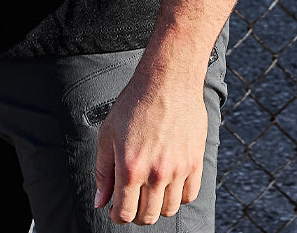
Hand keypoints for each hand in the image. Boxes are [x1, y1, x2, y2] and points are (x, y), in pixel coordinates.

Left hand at [93, 61, 208, 224]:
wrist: (167, 80)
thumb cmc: (134, 104)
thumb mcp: (108, 134)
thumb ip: (103, 171)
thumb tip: (100, 202)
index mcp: (130, 167)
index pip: (125, 213)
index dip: (118, 215)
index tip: (117, 209)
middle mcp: (155, 173)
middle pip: (148, 216)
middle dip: (136, 214)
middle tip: (133, 200)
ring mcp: (178, 169)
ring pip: (169, 210)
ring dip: (157, 206)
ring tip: (150, 190)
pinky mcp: (195, 162)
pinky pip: (189, 195)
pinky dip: (178, 196)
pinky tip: (168, 182)